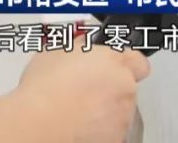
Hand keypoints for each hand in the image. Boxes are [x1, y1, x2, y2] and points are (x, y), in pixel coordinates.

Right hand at [9, 34, 149, 142]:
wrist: (39, 122)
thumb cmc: (45, 88)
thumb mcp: (56, 52)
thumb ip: (79, 46)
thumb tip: (82, 44)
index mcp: (114, 61)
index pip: (138, 61)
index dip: (126, 65)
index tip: (112, 68)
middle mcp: (125, 86)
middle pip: (127, 85)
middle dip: (112, 87)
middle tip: (87, 90)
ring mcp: (123, 114)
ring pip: (121, 109)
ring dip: (107, 108)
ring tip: (79, 109)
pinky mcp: (116, 136)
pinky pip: (113, 129)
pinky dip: (101, 128)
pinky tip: (80, 123)